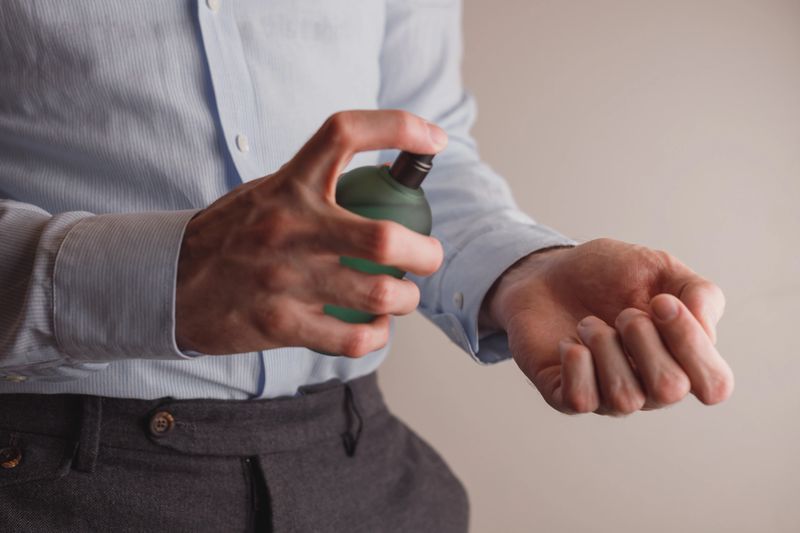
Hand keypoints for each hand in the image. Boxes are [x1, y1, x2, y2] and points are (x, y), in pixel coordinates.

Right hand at [176, 110, 446, 355]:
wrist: (164, 283)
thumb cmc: (227, 236)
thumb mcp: (265, 193)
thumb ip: (313, 189)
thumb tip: (378, 190)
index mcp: (287, 185)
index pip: (344, 134)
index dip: (398, 127)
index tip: (434, 140)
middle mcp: (290, 228)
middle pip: (384, 240)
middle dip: (426, 254)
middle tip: (429, 257)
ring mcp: (285, 279)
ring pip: (379, 296)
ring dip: (405, 301)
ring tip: (402, 297)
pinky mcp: (279, 324)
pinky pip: (351, 339)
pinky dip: (374, 336)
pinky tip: (373, 327)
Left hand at [482, 238, 733, 415]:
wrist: (549, 273)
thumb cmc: (608, 275)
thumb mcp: (660, 268)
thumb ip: (699, 293)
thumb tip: (706, 326)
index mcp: (682, 361)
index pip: (714, 384)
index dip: (692, 343)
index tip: (661, 302)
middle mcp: (650, 388)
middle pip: (669, 389)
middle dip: (643, 339)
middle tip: (622, 312)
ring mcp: (608, 396)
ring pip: (624, 397)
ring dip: (604, 346)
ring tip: (589, 323)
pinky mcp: (566, 396)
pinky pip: (581, 400)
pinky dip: (575, 364)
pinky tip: (570, 342)